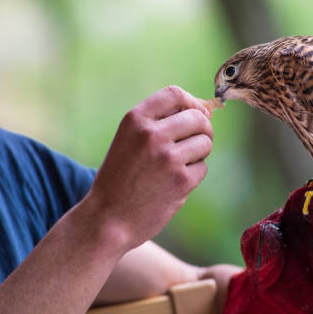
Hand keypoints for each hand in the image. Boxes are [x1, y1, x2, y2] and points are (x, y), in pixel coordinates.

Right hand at [82, 86, 212, 248]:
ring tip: (178, 166)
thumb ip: (161, 121)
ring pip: (205, 142)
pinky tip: (174, 184)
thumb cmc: (121, 178)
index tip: (194, 114)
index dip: (191, 102)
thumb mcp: (129, 140)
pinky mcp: (181, 180)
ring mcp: (168, 157)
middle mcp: (152, 134)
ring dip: (198, 154)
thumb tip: (205, 110)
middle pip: (198, 117)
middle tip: (192, 144)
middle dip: (202, 129)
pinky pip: (202, 168)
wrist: (107, 219)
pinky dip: (193, 176)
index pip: (175, 94)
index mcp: (135, 119)